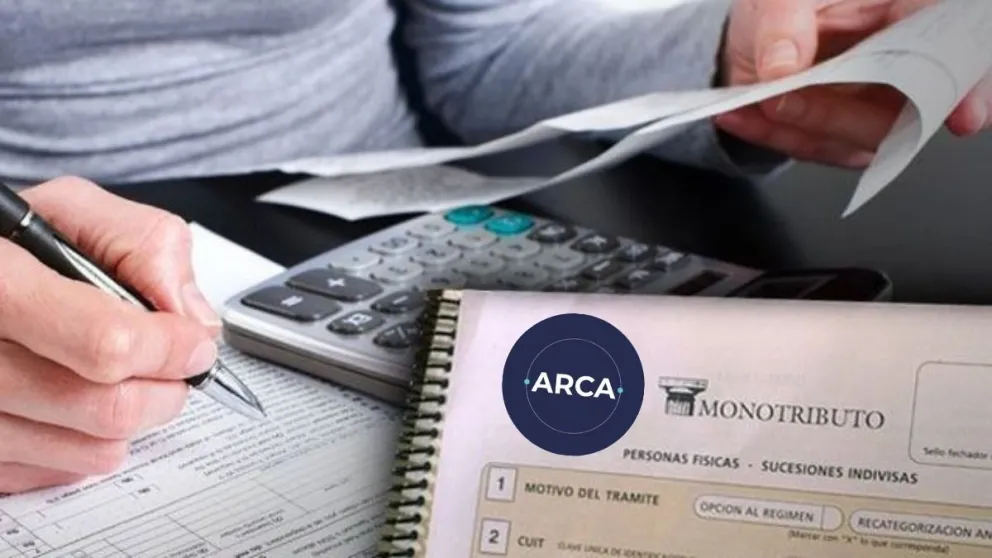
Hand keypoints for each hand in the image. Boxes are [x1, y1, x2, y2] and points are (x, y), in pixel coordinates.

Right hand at [0, 177, 219, 493]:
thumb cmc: (11, 243)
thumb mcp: (73, 210)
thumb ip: (147, 246)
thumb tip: (194, 319)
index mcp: (0, 283)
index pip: (107, 344)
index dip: (169, 349)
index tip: (194, 344)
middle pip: (106, 408)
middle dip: (165, 391)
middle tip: (176, 369)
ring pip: (89, 450)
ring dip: (135, 420)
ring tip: (130, 382)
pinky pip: (56, 472)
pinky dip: (88, 445)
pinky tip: (82, 406)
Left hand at [715, 0, 990, 167]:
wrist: (752, 35)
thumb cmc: (784, 4)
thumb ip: (785, 26)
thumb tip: (784, 70)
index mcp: (915, 11)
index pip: (957, 49)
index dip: (967, 86)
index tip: (963, 117)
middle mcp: (909, 62)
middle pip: (906, 107)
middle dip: (834, 112)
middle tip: (778, 97)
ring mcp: (883, 103)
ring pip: (861, 138)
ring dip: (799, 126)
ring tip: (752, 99)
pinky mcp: (850, 135)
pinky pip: (821, 151)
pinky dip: (776, 137)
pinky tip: (741, 115)